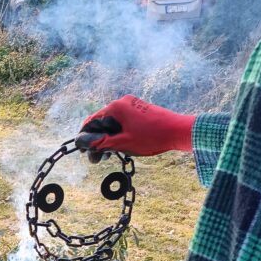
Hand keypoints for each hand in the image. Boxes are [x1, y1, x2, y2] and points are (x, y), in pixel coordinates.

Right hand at [75, 95, 194, 158]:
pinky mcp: (139, 110)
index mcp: (116, 107)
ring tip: (108, 155)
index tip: (83, 151)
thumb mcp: (123, 143)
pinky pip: (122, 122)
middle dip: (97, 140)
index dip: (84, 137)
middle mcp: (122, 102)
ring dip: (108, 138)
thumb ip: (101, 142)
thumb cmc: (152, 137)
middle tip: (97, 158)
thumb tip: (82, 143)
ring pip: (112, 123)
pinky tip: (119, 146)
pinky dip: (118, 133)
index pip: (91, 121)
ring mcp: (131, 105)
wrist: (178, 131)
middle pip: (102, 122)